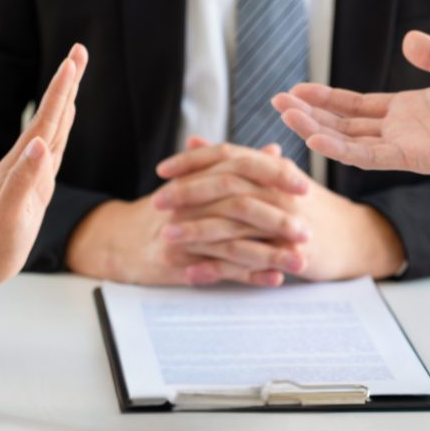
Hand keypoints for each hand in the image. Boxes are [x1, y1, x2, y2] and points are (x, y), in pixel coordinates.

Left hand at [0, 44, 88, 313]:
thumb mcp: (10, 214)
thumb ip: (24, 179)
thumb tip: (40, 144)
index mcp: (23, 163)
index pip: (47, 119)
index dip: (62, 90)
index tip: (74, 61)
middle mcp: (28, 160)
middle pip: (52, 114)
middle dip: (67, 83)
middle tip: (80, 51)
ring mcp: (33, 170)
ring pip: (54, 126)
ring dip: (66, 99)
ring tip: (75, 75)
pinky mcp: (37, 182)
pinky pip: (55, 147)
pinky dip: (63, 127)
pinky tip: (65, 119)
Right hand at [67, 138, 308, 286]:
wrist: (121, 241)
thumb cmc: (166, 211)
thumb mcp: (198, 183)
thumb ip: (237, 168)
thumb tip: (276, 152)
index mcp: (196, 176)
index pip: (239, 167)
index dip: (274, 176)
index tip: (305, 187)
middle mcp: (188, 200)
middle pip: (238, 204)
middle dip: (277, 218)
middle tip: (308, 230)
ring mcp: (181, 231)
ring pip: (232, 240)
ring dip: (269, 252)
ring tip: (300, 259)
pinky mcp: (176, 261)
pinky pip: (218, 269)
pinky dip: (249, 274)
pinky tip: (274, 278)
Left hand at [155, 143, 404, 281]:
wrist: (354, 237)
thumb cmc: (307, 206)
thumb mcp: (272, 177)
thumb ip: (231, 160)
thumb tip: (194, 141)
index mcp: (272, 167)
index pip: (228, 154)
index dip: (193, 161)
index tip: (162, 169)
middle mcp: (278, 189)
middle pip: (227, 184)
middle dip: (188, 193)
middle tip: (156, 202)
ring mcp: (286, 221)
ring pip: (235, 222)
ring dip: (197, 229)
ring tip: (166, 236)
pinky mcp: (290, 252)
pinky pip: (247, 260)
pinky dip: (218, 267)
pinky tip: (193, 272)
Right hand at [272, 30, 429, 180]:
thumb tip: (408, 39)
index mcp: (404, 110)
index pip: (354, 106)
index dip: (324, 99)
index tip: (294, 91)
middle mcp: (397, 130)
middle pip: (342, 122)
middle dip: (309, 113)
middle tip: (276, 102)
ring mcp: (401, 146)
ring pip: (348, 139)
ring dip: (315, 128)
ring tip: (285, 115)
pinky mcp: (412, 158)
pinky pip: (369, 155)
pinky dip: (341, 148)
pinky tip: (315, 138)